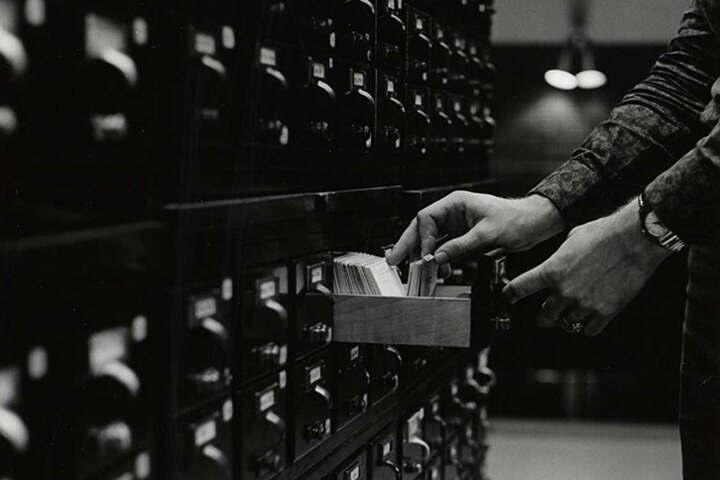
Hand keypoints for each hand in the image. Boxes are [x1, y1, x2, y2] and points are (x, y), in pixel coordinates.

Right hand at [386, 192, 565, 265]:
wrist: (537, 224)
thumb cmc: (518, 220)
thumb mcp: (488, 234)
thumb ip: (461, 246)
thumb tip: (438, 258)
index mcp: (456, 203)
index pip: (427, 219)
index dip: (422, 239)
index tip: (426, 257)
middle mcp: (454, 213)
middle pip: (423, 228)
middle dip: (408, 245)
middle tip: (393, 260)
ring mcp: (458, 225)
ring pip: (432, 240)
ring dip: (424, 255)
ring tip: (415, 270)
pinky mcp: (465, 237)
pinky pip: (445, 248)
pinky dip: (439, 260)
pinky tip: (438, 270)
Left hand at [503, 200, 671, 335]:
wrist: (633, 239)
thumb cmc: (603, 234)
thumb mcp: (570, 240)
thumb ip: (559, 258)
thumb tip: (557, 263)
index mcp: (551, 271)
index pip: (520, 288)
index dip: (510, 295)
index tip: (508, 297)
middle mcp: (564, 291)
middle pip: (543, 317)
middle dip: (544, 316)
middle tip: (547, 313)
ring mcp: (584, 304)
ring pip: (567, 324)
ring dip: (569, 318)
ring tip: (575, 311)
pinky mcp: (605, 312)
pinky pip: (589, 330)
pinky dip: (588, 326)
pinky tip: (591, 317)